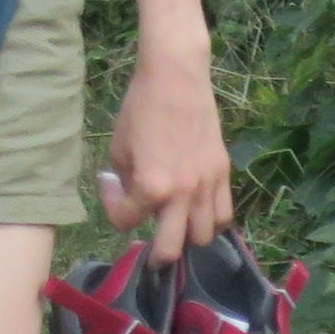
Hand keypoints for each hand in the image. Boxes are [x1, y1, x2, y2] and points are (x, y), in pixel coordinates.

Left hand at [97, 48, 233, 264]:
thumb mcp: (119, 148)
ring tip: (176, 225)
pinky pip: (224, 213)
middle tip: (150, 248)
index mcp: (151, 186)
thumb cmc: (140, 108)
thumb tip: (133, 198)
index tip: (110, 188)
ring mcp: (208, 184)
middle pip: (172, 249)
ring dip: (187, 237)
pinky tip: (197, 210)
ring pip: (204, 236)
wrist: (176, 78)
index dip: (112, 209)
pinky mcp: (224, 172)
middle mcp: (183, 193)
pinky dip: (210, 220)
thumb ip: (127, 182)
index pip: (126, 221)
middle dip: (156, 254)